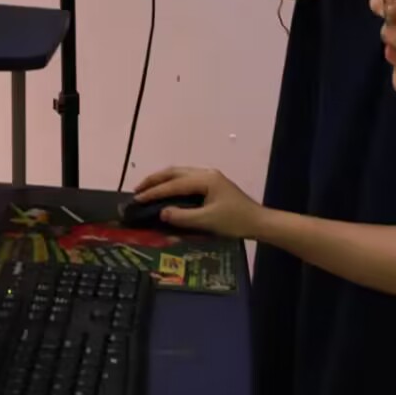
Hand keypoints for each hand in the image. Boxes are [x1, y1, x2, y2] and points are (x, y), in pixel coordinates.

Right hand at [133, 167, 263, 238]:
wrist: (259, 222)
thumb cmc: (235, 221)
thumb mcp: (207, 221)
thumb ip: (183, 216)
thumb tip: (161, 212)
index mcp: (205, 179)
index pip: (173, 184)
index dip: (154, 192)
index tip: (137, 199)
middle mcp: (206, 173)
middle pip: (174, 172)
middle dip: (154, 180)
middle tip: (137, 191)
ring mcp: (210, 178)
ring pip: (180, 174)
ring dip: (163, 181)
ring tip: (147, 191)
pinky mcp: (212, 185)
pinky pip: (187, 180)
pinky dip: (173, 185)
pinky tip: (166, 193)